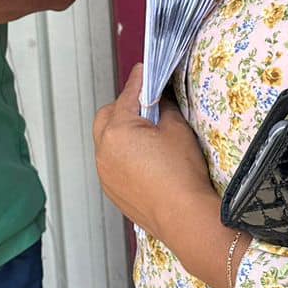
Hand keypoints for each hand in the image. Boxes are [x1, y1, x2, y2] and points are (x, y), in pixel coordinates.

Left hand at [92, 64, 213, 235]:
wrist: (184, 217)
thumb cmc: (181, 173)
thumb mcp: (176, 129)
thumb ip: (163, 107)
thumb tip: (158, 99)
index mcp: (117, 131)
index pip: (127, 96)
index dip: (138, 81)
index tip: (144, 71)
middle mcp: (103, 151)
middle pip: (107, 117)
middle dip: (124, 108)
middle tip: (147, 107)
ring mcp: (105, 173)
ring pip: (106, 142)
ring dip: (121, 134)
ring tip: (147, 136)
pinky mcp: (111, 190)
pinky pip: (111, 163)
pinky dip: (122, 155)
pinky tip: (144, 160)